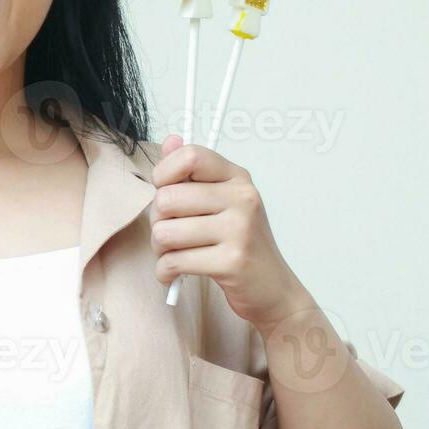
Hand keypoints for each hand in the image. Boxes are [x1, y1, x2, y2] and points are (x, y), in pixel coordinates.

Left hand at [149, 134, 308, 330]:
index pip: (190, 156)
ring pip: (165, 233)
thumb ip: (192, 173)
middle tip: (169, 234)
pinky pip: (173, 262)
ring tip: (174, 254)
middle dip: (156, 221)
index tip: (164, 190)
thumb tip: (170, 139)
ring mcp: (239, 230)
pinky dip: (165, 271)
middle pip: (167, 199)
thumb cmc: (239, 243)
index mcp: (237, 178)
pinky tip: (174, 273)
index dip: (163, 173)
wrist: (273, 289)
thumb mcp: (221, 201)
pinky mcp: (231, 262)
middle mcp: (242, 198)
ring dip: (160, 250)